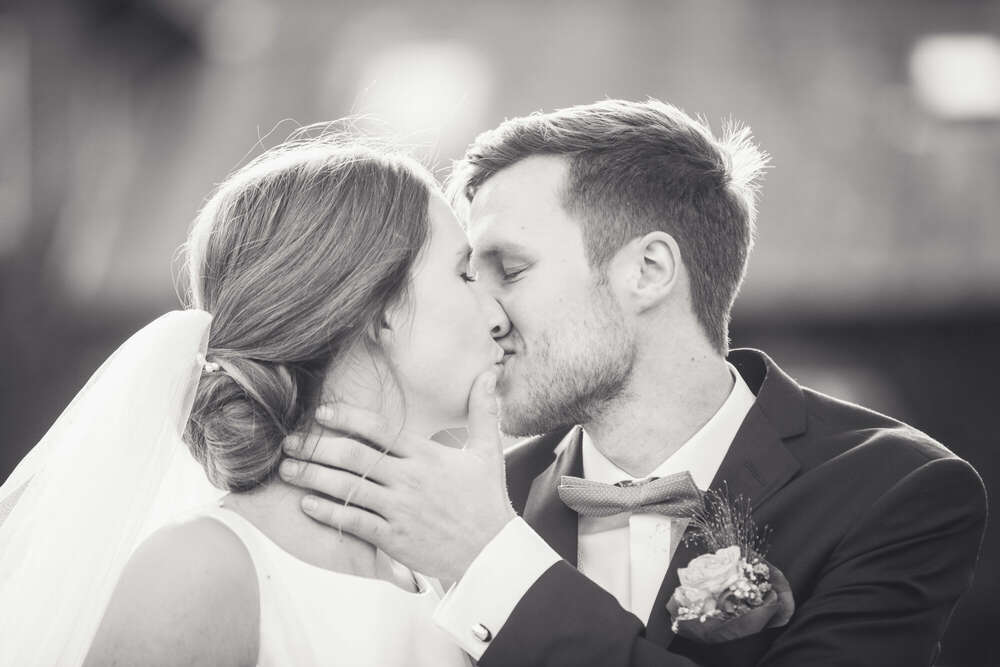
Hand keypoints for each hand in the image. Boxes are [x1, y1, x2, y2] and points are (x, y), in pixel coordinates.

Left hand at [279, 370, 515, 580]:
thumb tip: (489, 372)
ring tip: (288, 470)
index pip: (379, 429)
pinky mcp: (394, 539)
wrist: (491, 553)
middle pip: (354, 457)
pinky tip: (307, 504)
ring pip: (348, 488)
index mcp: (426, 455)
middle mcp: (409, 479)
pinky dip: (328, 512)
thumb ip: (482, 410)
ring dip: (313, 477)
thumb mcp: (488, 451)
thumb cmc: (487, 501)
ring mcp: (399, 510)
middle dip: (316, 447)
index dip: (347, 418)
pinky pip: (354, 522)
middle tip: (290, 443)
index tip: (321, 413)